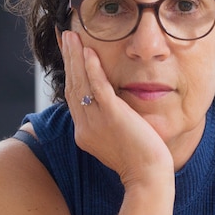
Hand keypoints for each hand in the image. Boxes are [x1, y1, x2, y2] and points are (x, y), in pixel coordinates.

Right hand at [61, 30, 173, 183]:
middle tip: (66, 36)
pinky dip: (92, 69)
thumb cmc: (140, 161)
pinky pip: (98, 89)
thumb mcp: (117, 140)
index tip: (69, 52)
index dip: (70, 72)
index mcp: (85, 132)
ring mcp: (96, 122)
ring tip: (73, 36)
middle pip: (73, 86)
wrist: (148, 178)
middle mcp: (85, 126)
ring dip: (76, 57)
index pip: (73, 96)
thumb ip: (109, 122)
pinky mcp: (112, 117)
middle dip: (68, 59)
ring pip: (81, 83)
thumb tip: (111, 106)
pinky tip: (88, 52)